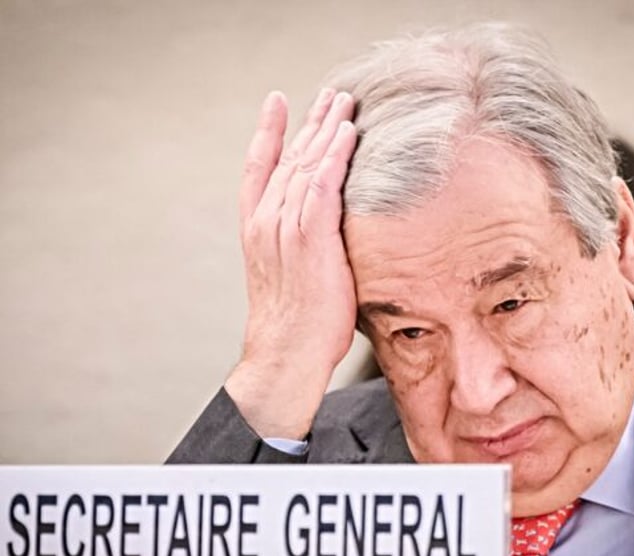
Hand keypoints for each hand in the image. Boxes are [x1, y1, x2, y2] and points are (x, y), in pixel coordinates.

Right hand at [224, 89, 357, 439]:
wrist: (287, 354)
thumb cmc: (297, 327)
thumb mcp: (293, 280)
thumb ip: (304, 250)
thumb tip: (328, 245)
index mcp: (257, 231)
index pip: (258, 169)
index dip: (267, 132)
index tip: (276, 103)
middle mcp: (266, 221)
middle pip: (288, 158)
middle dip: (309, 123)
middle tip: (329, 95)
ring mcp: (285, 227)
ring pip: (306, 164)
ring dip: (326, 129)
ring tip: (343, 102)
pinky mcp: (309, 237)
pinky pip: (323, 184)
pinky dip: (334, 155)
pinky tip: (347, 133)